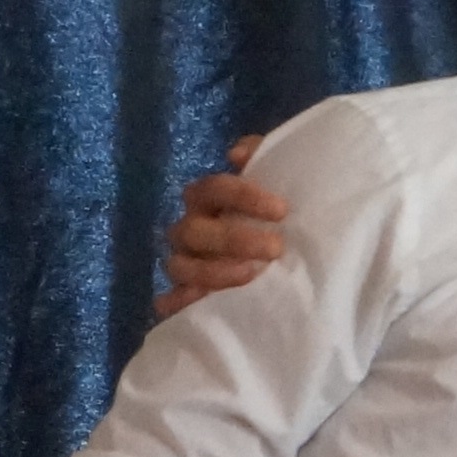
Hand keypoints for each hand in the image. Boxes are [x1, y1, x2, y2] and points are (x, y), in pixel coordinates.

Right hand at [150, 136, 286, 321]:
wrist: (285, 261)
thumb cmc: (276, 221)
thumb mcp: (277, 187)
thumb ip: (262, 157)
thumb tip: (238, 153)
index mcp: (208, 201)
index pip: (213, 188)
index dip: (243, 196)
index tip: (281, 211)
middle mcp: (191, 230)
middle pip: (193, 230)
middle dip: (233, 238)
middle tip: (275, 248)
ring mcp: (185, 264)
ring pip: (181, 266)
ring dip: (213, 271)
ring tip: (251, 275)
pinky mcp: (186, 297)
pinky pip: (170, 301)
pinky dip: (179, 303)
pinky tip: (198, 303)